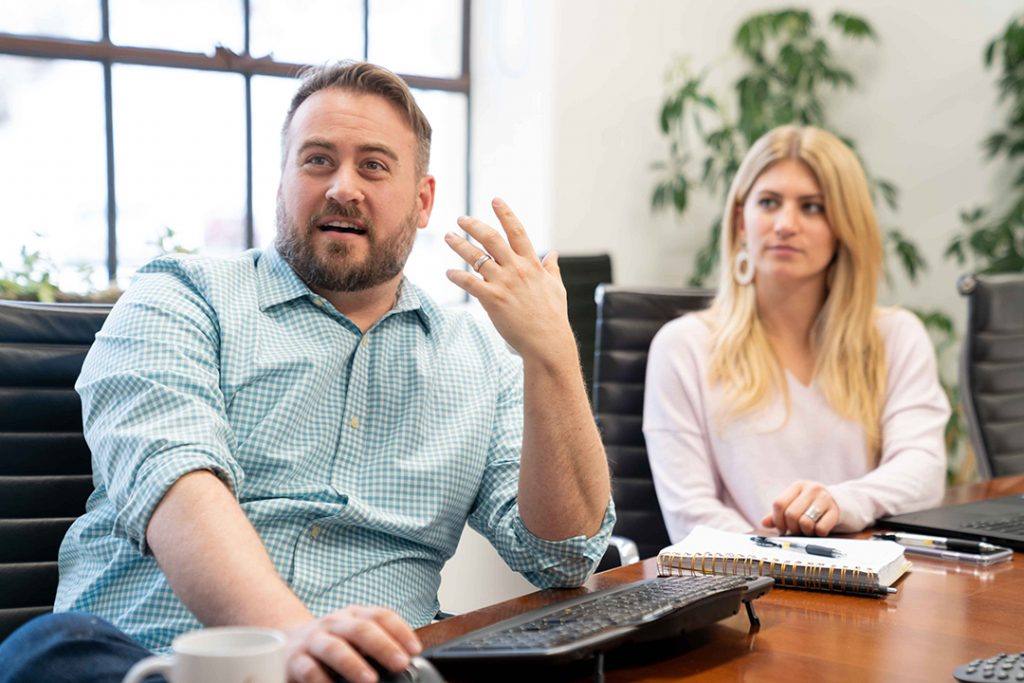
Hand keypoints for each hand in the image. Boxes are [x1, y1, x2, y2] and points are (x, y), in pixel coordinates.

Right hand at [284, 605, 421, 682]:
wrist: (288, 643)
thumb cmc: (331, 642)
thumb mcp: (354, 636)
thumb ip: (376, 644)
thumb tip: (407, 659)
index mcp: (353, 615)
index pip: (380, 615)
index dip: (400, 631)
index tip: (415, 650)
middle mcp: (334, 623)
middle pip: (361, 629)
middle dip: (383, 646)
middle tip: (400, 663)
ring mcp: (313, 640)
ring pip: (334, 648)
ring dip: (353, 664)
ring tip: (370, 680)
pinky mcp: (295, 660)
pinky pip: (308, 669)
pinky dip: (321, 680)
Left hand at [444, 198, 576, 367]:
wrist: (547, 342)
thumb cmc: (553, 316)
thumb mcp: (556, 287)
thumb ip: (552, 268)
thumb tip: (553, 253)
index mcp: (532, 264)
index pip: (517, 231)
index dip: (505, 214)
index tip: (495, 200)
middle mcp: (517, 269)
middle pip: (492, 239)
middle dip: (474, 225)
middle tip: (460, 219)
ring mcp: (504, 283)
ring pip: (477, 258)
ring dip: (460, 245)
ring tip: (448, 237)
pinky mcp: (492, 299)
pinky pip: (469, 283)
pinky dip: (457, 276)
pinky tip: (448, 273)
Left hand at [761, 481, 839, 536]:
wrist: (846, 504)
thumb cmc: (815, 507)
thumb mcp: (797, 506)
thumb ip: (779, 514)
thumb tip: (764, 523)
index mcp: (798, 486)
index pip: (779, 504)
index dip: (778, 520)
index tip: (783, 528)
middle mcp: (811, 488)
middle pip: (791, 514)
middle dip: (792, 528)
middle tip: (797, 531)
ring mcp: (825, 498)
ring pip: (805, 522)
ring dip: (805, 532)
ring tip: (809, 530)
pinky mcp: (837, 511)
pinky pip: (821, 529)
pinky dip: (818, 534)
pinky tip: (821, 529)